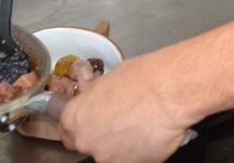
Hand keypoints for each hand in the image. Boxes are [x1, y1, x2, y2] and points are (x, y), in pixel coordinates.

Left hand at [58, 55, 191, 162]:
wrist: (168, 93)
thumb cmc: (139, 79)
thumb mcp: (105, 81)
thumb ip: (92, 98)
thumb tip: (93, 101)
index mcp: (75, 118)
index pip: (66, 129)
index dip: (79, 122)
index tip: (88, 119)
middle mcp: (87, 142)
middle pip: (86, 143)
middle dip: (98, 134)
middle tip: (116, 120)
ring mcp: (108, 158)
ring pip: (109, 153)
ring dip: (118, 143)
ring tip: (137, 125)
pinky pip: (130, 158)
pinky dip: (137, 150)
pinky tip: (148, 133)